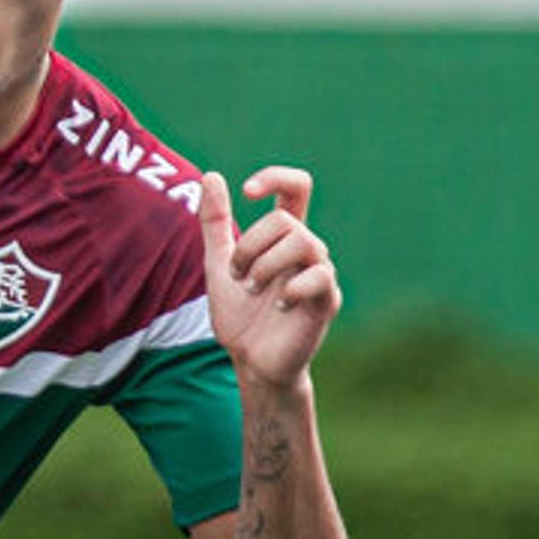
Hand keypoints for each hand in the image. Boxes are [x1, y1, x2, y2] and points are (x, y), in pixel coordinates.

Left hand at [200, 165, 339, 392]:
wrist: (250, 363)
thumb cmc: (240, 316)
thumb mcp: (219, 265)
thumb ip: (216, 223)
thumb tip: (210, 176)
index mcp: (283, 239)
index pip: (296, 189)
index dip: (276, 178)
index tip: (247, 191)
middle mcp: (306, 250)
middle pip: (285, 220)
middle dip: (251, 246)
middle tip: (239, 277)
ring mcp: (320, 274)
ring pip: (303, 241)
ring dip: (266, 265)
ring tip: (253, 291)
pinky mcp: (327, 300)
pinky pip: (319, 276)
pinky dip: (290, 287)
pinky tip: (277, 306)